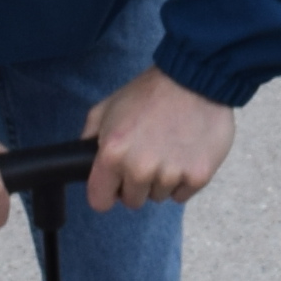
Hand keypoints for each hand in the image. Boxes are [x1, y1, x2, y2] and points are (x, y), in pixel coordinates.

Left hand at [84, 67, 234, 211]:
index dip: (107, 191)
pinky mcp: (197, 176)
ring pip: (159, 196)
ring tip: (169, 149)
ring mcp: (171, 174)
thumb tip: (82, 159)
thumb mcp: (108, 107)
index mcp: (113, 154)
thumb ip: (89, 136)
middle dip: (137, 184)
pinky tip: (185, 154)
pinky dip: (183, 179)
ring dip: (161, 180)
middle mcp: (140, 169)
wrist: (195, 79)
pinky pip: (182, 195)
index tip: (115, 182)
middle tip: (147, 156)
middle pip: (133, 201)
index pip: (100, 201)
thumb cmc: (150, 92)